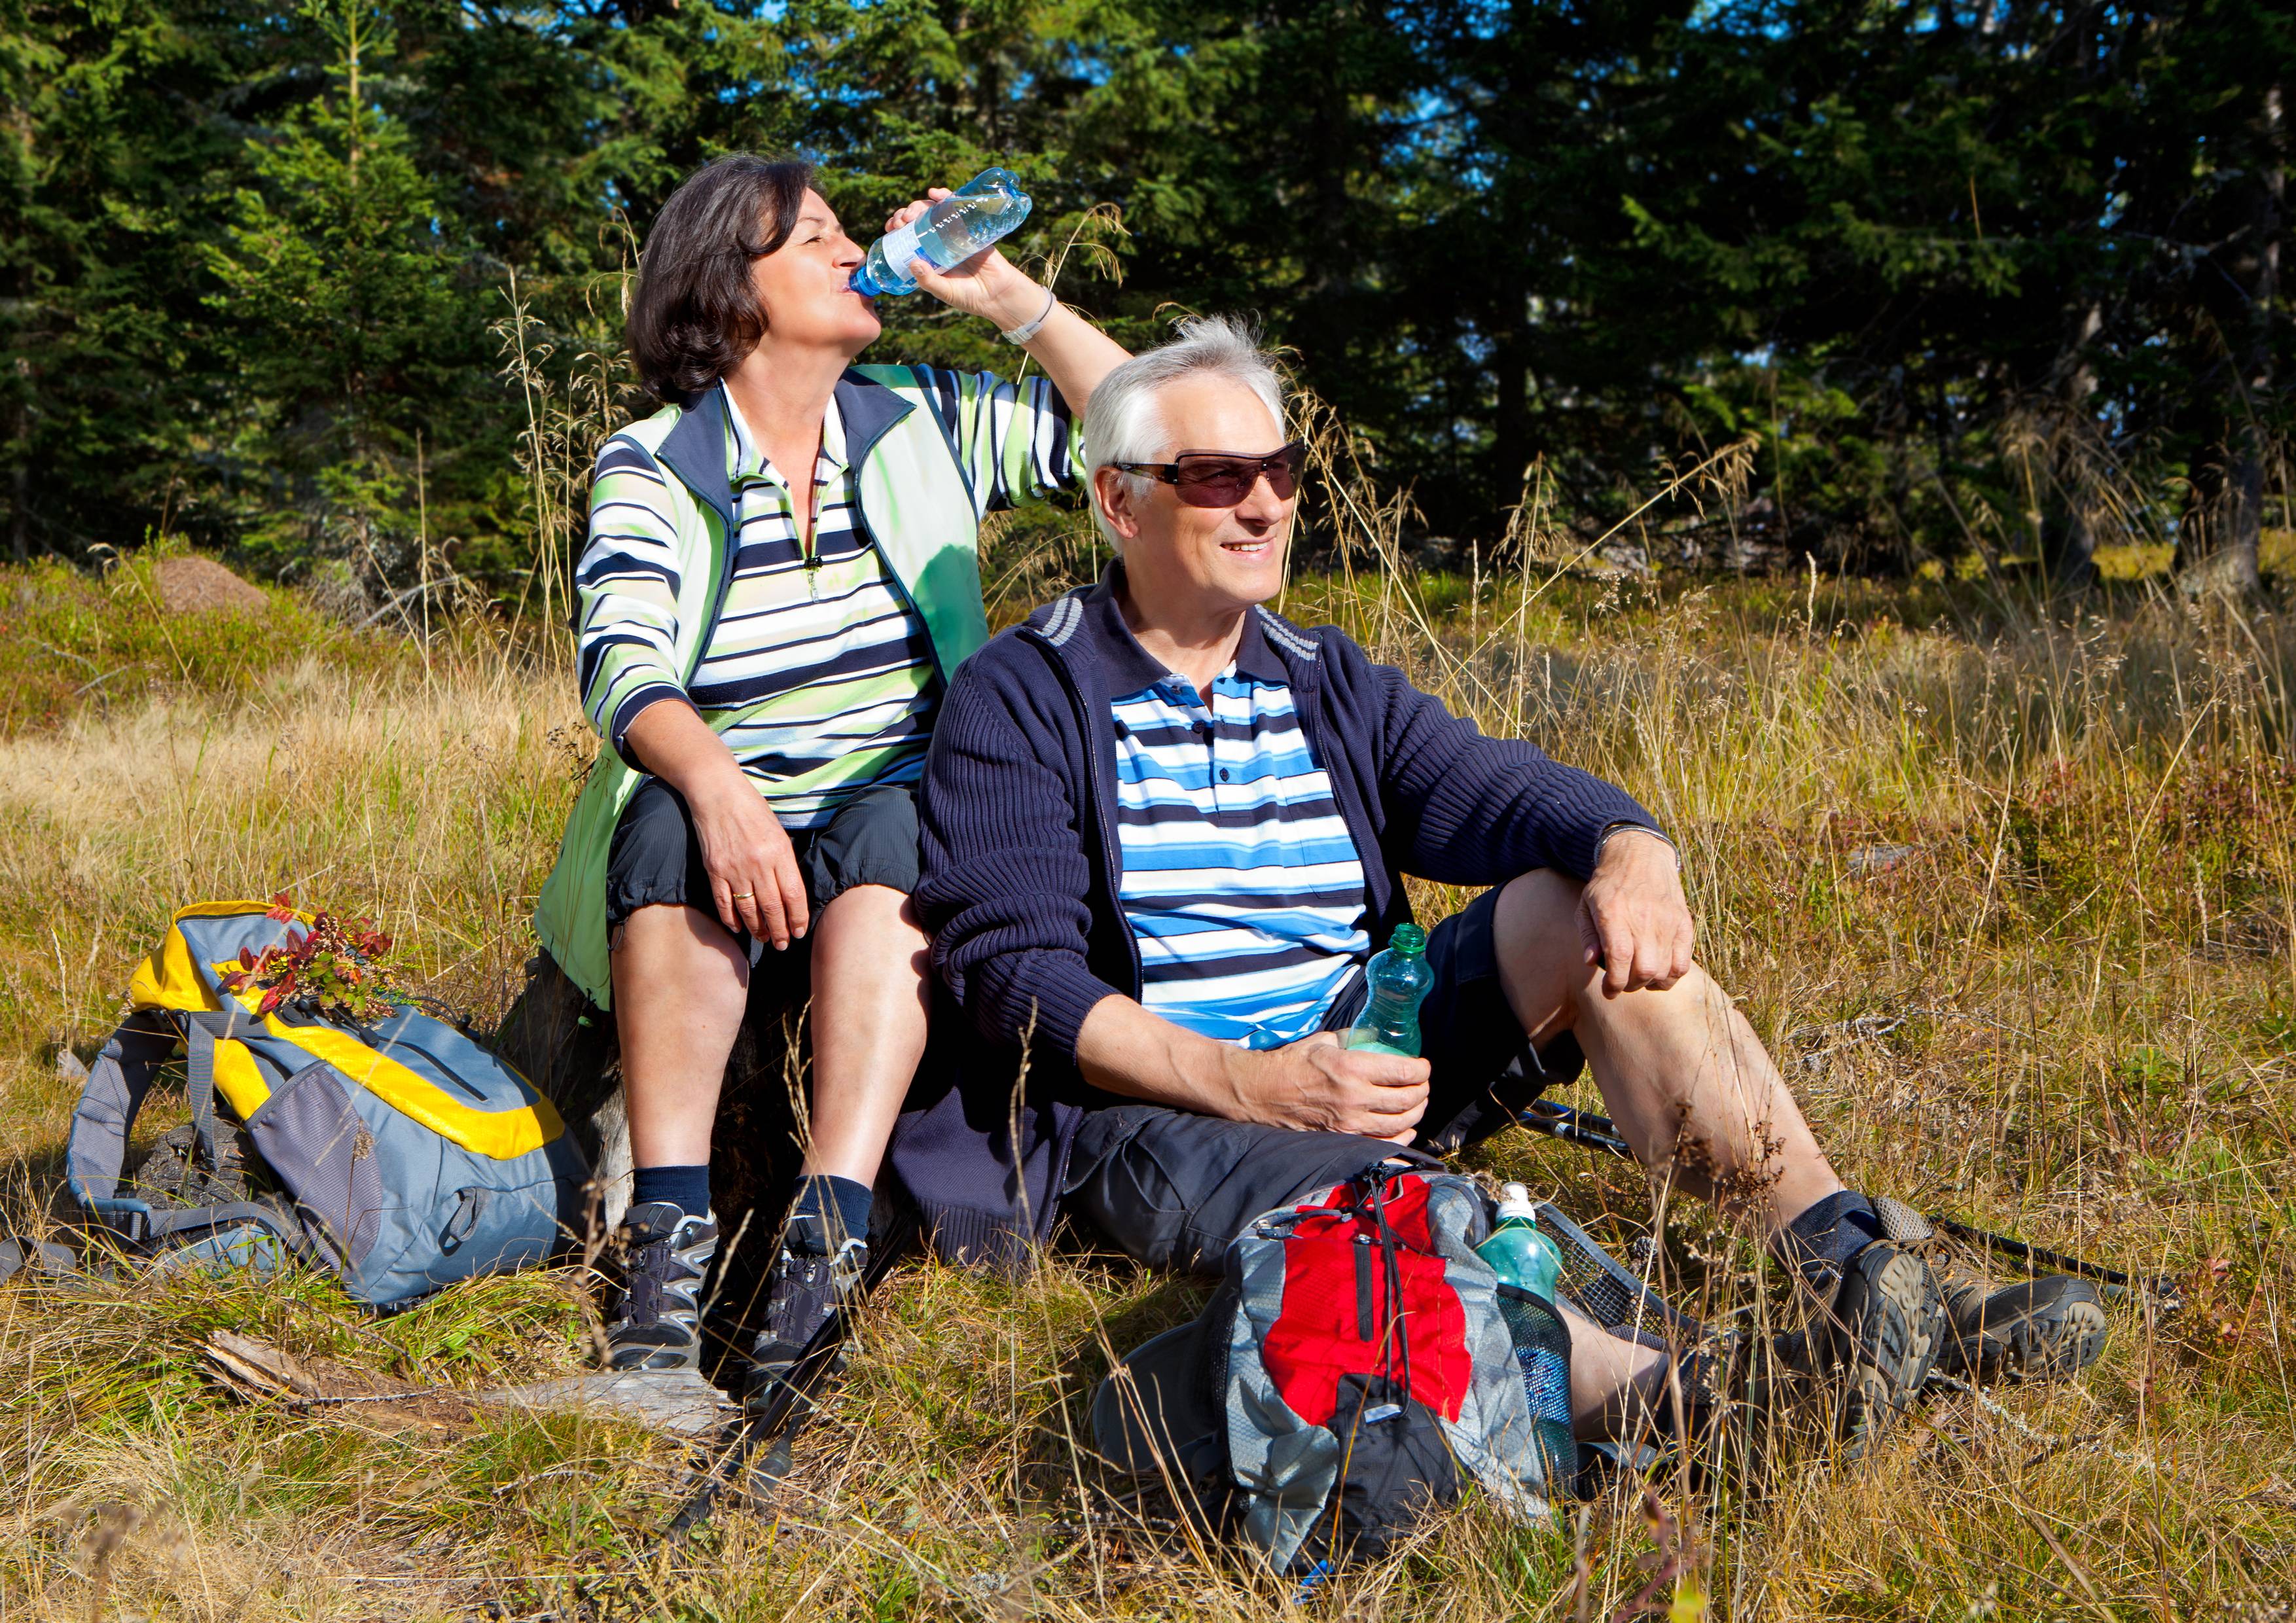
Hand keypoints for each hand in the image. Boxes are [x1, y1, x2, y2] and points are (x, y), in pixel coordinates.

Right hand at [685, 764, 808, 949]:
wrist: (717, 793)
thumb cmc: (752, 809)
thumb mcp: (778, 832)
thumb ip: (784, 861)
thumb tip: (791, 893)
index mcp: (779, 852)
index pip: (793, 895)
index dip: (798, 918)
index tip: (800, 932)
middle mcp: (758, 864)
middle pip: (772, 908)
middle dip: (780, 931)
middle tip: (783, 944)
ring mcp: (735, 869)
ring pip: (749, 910)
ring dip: (758, 929)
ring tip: (765, 939)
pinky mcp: (714, 870)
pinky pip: (724, 903)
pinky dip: (731, 919)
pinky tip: (738, 928)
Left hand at [886, 189, 1043, 327]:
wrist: (1000, 295)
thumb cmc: (971, 297)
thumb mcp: (945, 292)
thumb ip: (929, 280)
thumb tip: (912, 263)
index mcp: (929, 257)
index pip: (908, 237)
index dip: (897, 229)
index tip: (891, 228)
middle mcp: (939, 242)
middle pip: (918, 221)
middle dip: (905, 215)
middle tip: (902, 221)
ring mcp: (954, 233)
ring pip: (933, 211)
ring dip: (920, 206)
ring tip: (913, 212)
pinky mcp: (971, 227)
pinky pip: (957, 207)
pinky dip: (945, 197)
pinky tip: (935, 194)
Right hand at [1226, 1032, 1431, 1143]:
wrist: (1262, 1092)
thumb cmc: (1291, 1062)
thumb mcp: (1323, 1041)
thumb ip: (1352, 1040)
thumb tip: (1374, 1038)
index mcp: (1351, 1068)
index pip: (1403, 1072)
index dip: (1421, 1070)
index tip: (1423, 1066)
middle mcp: (1355, 1098)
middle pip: (1407, 1101)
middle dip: (1422, 1091)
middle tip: (1422, 1084)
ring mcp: (1350, 1123)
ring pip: (1399, 1125)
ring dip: (1415, 1114)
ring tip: (1416, 1103)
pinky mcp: (1343, 1139)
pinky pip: (1382, 1144)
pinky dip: (1400, 1138)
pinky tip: (1405, 1129)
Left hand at [1577, 828, 1694, 995]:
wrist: (1641, 856)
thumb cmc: (1608, 884)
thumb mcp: (1586, 904)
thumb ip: (1587, 935)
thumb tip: (1591, 963)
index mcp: (1614, 913)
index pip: (1619, 959)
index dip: (1614, 983)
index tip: (1609, 991)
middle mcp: (1643, 918)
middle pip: (1644, 970)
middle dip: (1630, 985)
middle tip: (1623, 983)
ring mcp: (1667, 921)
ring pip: (1664, 970)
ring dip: (1650, 983)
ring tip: (1639, 978)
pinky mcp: (1684, 923)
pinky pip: (1683, 962)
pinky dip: (1671, 975)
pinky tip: (1659, 973)